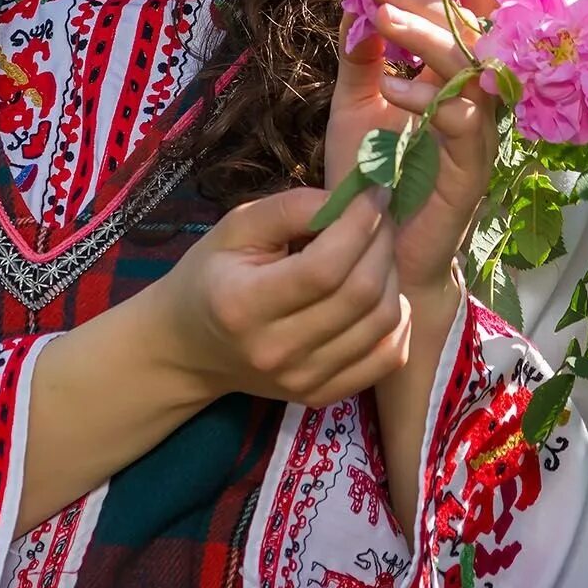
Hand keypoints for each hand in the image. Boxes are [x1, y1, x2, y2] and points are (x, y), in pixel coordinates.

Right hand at [152, 186, 409, 409]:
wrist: (189, 347)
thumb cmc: (211, 276)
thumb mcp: (234, 228)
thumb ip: (289, 209)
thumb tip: (348, 200)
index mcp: (243, 305)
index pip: (324, 268)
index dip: (360, 225)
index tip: (373, 192)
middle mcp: (276, 351)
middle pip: (360, 295)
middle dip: (382, 243)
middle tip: (379, 216)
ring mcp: (303, 380)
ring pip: (381, 324)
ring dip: (391, 276)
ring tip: (375, 250)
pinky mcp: (323, 396)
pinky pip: (387, 358)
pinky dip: (398, 321)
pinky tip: (382, 293)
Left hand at [324, 0, 499, 295]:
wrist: (371, 256)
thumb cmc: (370, 179)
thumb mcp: (356, 106)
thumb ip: (361, 56)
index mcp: (454, 82)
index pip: (471, 18)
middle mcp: (475, 104)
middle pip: (475, 36)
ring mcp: (478, 139)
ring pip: (474, 73)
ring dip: (429, 40)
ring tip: (384, 17)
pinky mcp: (469, 176)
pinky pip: (463, 127)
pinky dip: (431, 102)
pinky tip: (395, 87)